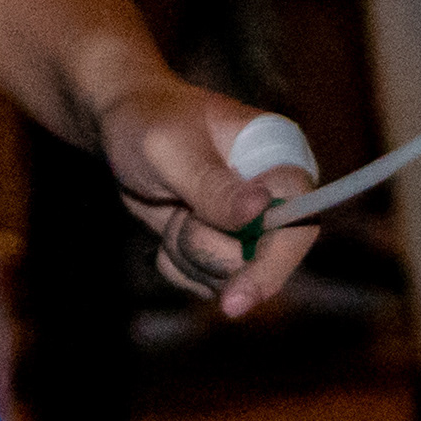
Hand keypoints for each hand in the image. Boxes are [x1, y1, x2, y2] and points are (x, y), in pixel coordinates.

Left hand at [102, 80, 317, 318]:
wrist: (120, 121)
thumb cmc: (147, 122)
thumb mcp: (169, 148)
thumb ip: (211, 184)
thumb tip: (260, 210)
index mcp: (281, 162)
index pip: (300, 225)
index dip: (274, 265)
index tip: (237, 298)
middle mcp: (276, 198)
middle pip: (262, 261)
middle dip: (208, 247)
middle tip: (178, 212)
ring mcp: (250, 225)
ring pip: (230, 275)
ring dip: (188, 251)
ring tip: (171, 208)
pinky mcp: (222, 243)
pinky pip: (205, 280)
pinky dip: (177, 261)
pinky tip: (166, 223)